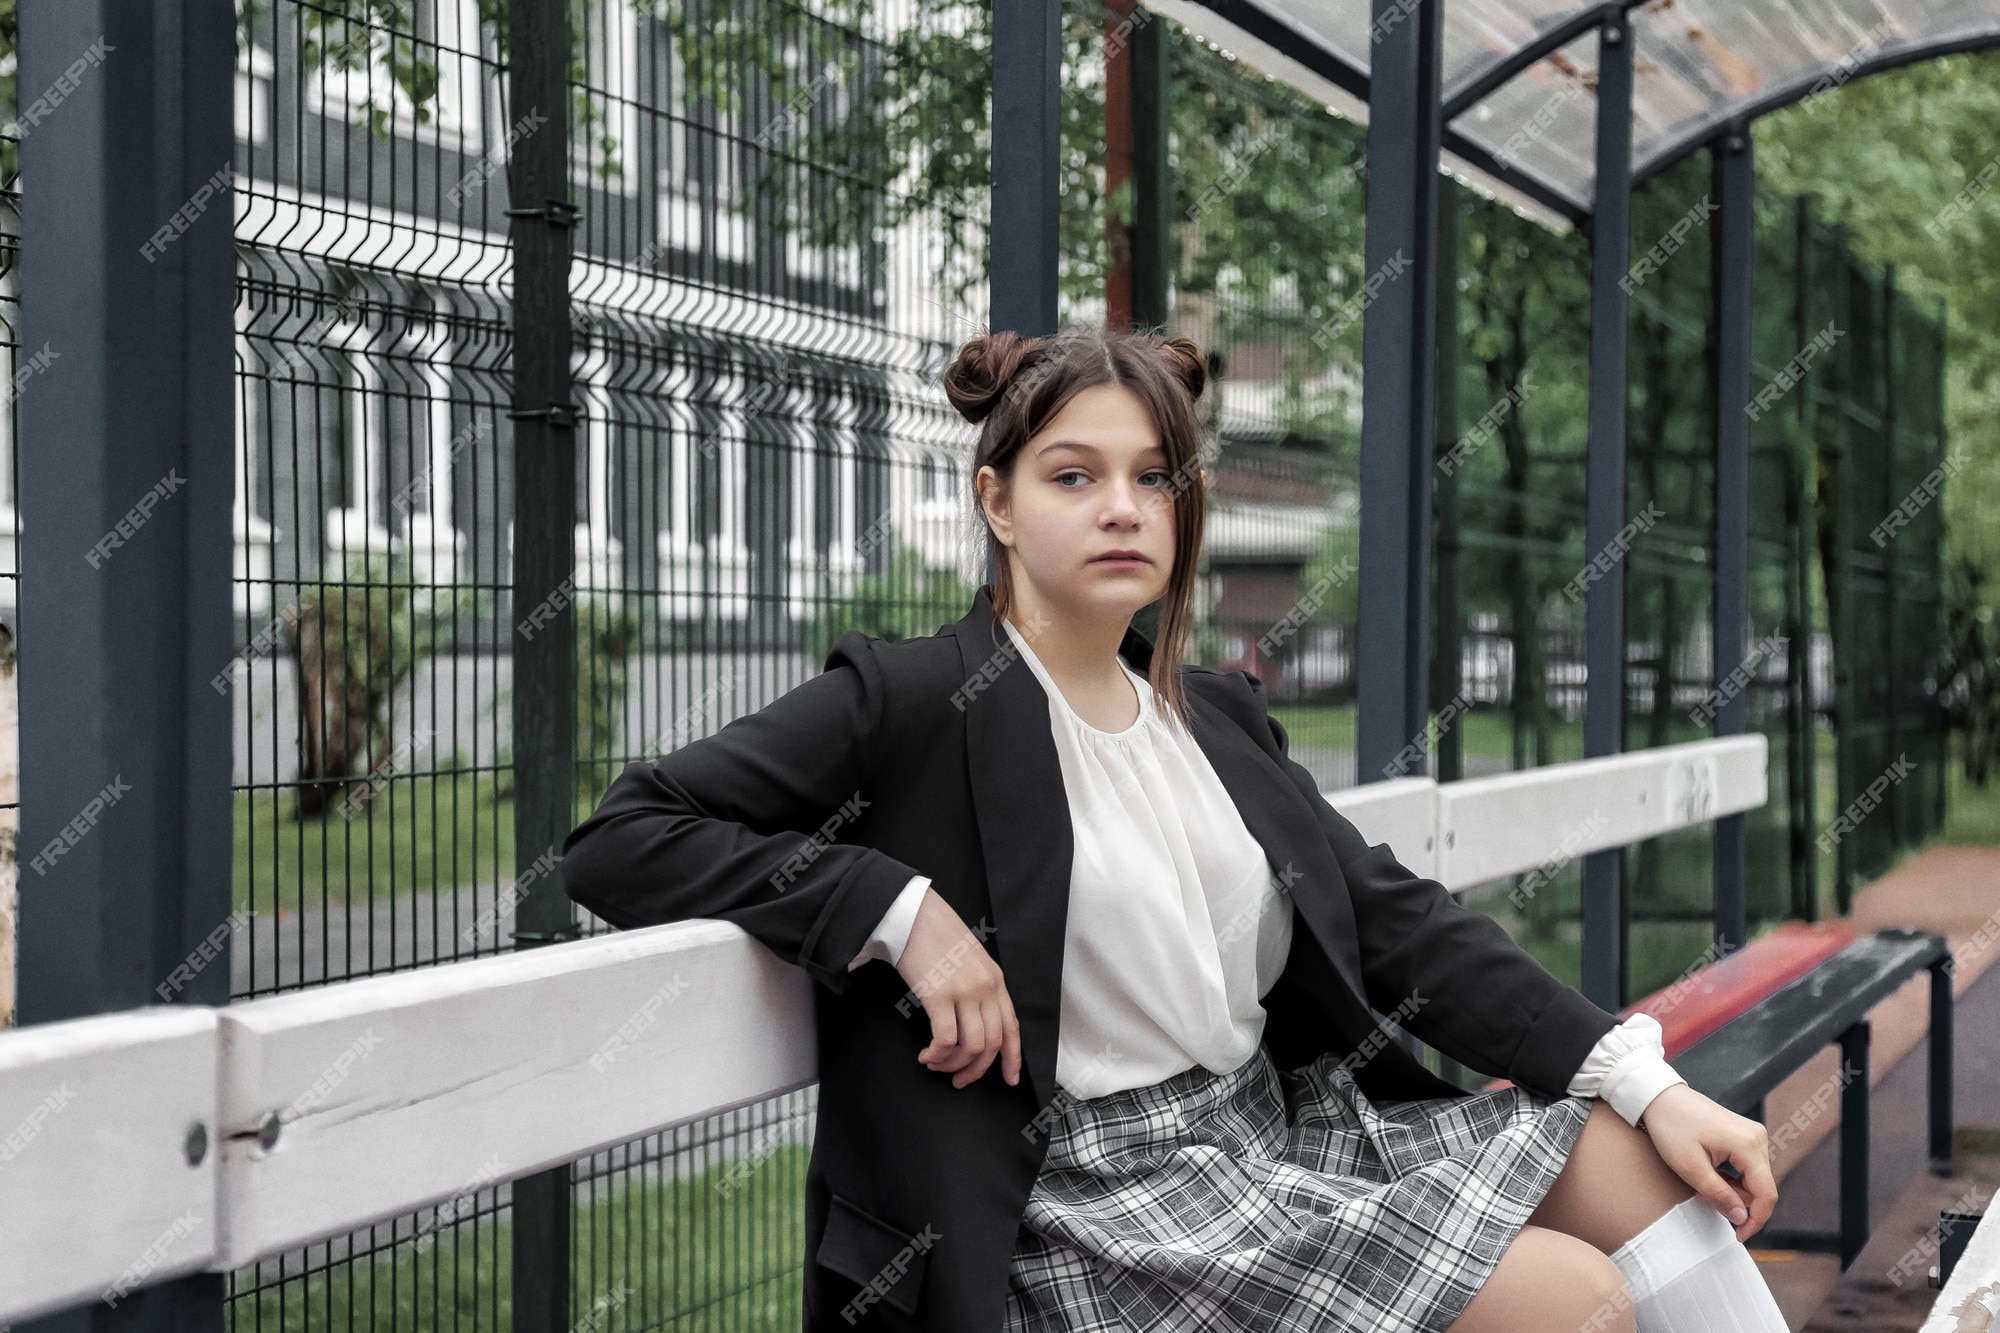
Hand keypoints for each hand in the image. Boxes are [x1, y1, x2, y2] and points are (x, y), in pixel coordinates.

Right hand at [894, 888, 1021, 1090]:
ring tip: (935, 1063)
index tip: (1009, 1079)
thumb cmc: (936, 935)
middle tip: (959, 1081)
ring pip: (971, 1047)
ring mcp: (965, 992)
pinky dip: (937, 1055)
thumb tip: (973, 1022)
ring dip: (952, 1065)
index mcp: (996, 980)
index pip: (1012, 1028)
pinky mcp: (940, 996)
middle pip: (992, 1043)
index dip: (1012, 1058)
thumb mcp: (970, 960)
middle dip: (976, 1070)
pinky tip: (926, 1055)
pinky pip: (946, 1040)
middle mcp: (986, 988)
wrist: (914, 914)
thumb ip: (977, 987)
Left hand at [1637, 1083, 1777, 1242]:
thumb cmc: (1671, 1127)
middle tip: (1702, 1197)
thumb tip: (1741, 1218)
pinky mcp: (1743, 1135)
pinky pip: (1745, 1166)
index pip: (1766, 1194)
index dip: (1755, 1220)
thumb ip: (1718, 1195)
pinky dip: (1729, 1177)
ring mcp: (1751, 1134)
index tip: (1739, 1235)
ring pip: (1752, 1178)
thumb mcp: (1690, 1167)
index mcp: (1748, 1144)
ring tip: (1700, 1183)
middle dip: (1735, 1200)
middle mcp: (1757, 1137)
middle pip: (1759, 1187)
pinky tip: (1708, 1172)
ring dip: (1730, 1189)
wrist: (1659, 1097)